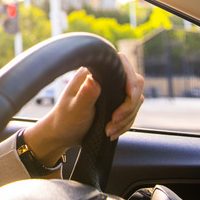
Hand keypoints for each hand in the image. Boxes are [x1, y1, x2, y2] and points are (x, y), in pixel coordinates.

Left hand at [24, 52, 144, 166]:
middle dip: (129, 105)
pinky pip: (132, 111)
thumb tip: (93, 79)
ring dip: (127, 118)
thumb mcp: (75, 109)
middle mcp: (104, 79)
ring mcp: (112, 91)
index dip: (130, 79)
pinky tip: (112, 132)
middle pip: (135, 84)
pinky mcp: (116, 103)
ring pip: (136, 100)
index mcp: (92, 73)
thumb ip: (85, 95)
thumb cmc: (65, 120)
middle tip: (114, 120)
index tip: (129, 95)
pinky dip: (126, 123)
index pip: (121, 65)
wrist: (63, 134)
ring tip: (109, 130)